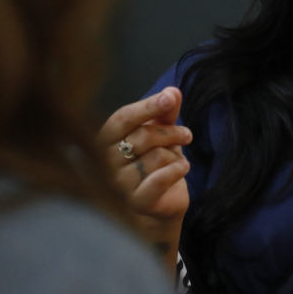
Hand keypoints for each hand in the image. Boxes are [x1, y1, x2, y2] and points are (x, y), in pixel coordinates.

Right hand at [96, 88, 191, 226]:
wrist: (162, 199)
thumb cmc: (155, 160)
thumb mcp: (161, 130)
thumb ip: (165, 110)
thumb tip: (172, 91)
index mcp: (106, 140)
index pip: (123, 118)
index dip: (147, 106)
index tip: (170, 97)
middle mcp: (106, 163)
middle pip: (143, 136)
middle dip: (172, 133)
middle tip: (186, 135)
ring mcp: (119, 184)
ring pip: (157, 157)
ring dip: (175, 155)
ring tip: (176, 159)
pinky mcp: (137, 202)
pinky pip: (162, 179)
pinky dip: (178, 169)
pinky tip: (182, 168)